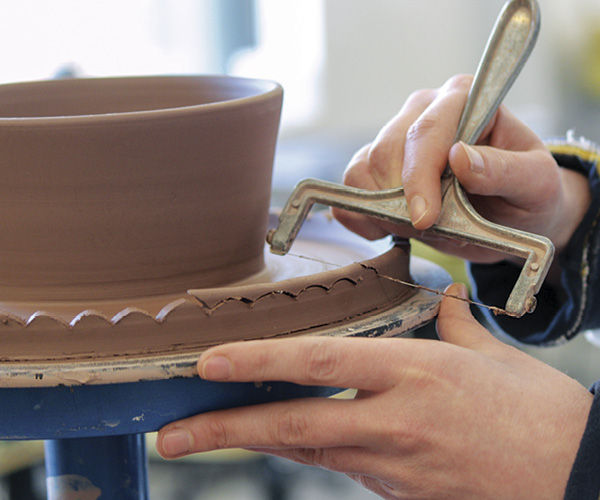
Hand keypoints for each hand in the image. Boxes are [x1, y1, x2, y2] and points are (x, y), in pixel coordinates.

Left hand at [156, 284, 592, 499]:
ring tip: (200, 439)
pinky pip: (340, 467)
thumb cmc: (537, 413)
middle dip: (227, 429)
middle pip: (295, 423)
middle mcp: (393, 420)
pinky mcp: (397, 493)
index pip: (320, 363)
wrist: (572, 476)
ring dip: (253, 442)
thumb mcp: (491, 355)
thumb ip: (451, 322)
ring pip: (307, 450)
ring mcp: (392, 465)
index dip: (260, 362)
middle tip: (171, 434)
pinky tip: (282, 440)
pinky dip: (307, 451)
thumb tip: (440, 297)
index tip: (211, 363)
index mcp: (414, 373)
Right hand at [333, 75, 590, 261]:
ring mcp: (395, 135)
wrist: (512, 214)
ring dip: (382, 209)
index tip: (424, 219)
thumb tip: (460, 157)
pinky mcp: (377, 163)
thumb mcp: (536, 184)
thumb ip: (505, 170)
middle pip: (386, 151)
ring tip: (418, 227)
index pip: (427, 132)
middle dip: (401, 200)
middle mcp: (424, 109)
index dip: (419, 177)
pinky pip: (351, 186)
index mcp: (465, 99)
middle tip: (429, 229)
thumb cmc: (528, 194)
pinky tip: (388, 227)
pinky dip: (361, 214)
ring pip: (363, 169)